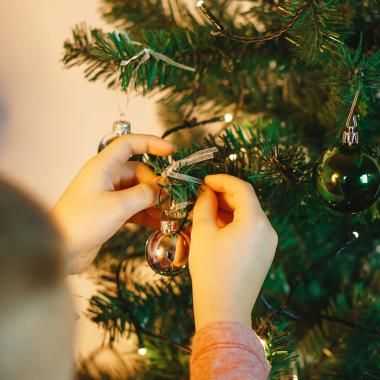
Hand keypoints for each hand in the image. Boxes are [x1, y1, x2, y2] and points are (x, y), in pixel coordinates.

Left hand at [51, 135, 173, 273]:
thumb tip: (163, 188)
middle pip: (139, 172)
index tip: (171, 151)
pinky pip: (133, 205)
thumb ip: (144, 194)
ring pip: (138, 190)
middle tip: (170, 200)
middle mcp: (106, 176)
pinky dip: (145, 212)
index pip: (129, 144)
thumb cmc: (81, 222)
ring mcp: (108, 194)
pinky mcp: (109, 210)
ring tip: (167, 215)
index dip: (151, 143)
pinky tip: (157, 223)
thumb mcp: (118, 206)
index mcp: (103, 166)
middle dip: (156, 185)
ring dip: (152, 201)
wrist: (61, 249)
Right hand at [189, 174, 277, 329]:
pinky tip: (217, 228)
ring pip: (247, 216)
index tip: (204, 180)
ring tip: (205, 213)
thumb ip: (205, 205)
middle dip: (223, 196)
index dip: (221, 180)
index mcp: (255, 221)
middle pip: (246, 202)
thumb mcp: (203, 233)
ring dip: (227, 210)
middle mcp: (268, 229)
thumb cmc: (211, 270)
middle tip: (201, 196)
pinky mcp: (265, 254)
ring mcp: (269, 243)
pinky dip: (234, 224)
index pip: (241, 188)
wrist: (224, 310)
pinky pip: (250, 230)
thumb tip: (206, 193)